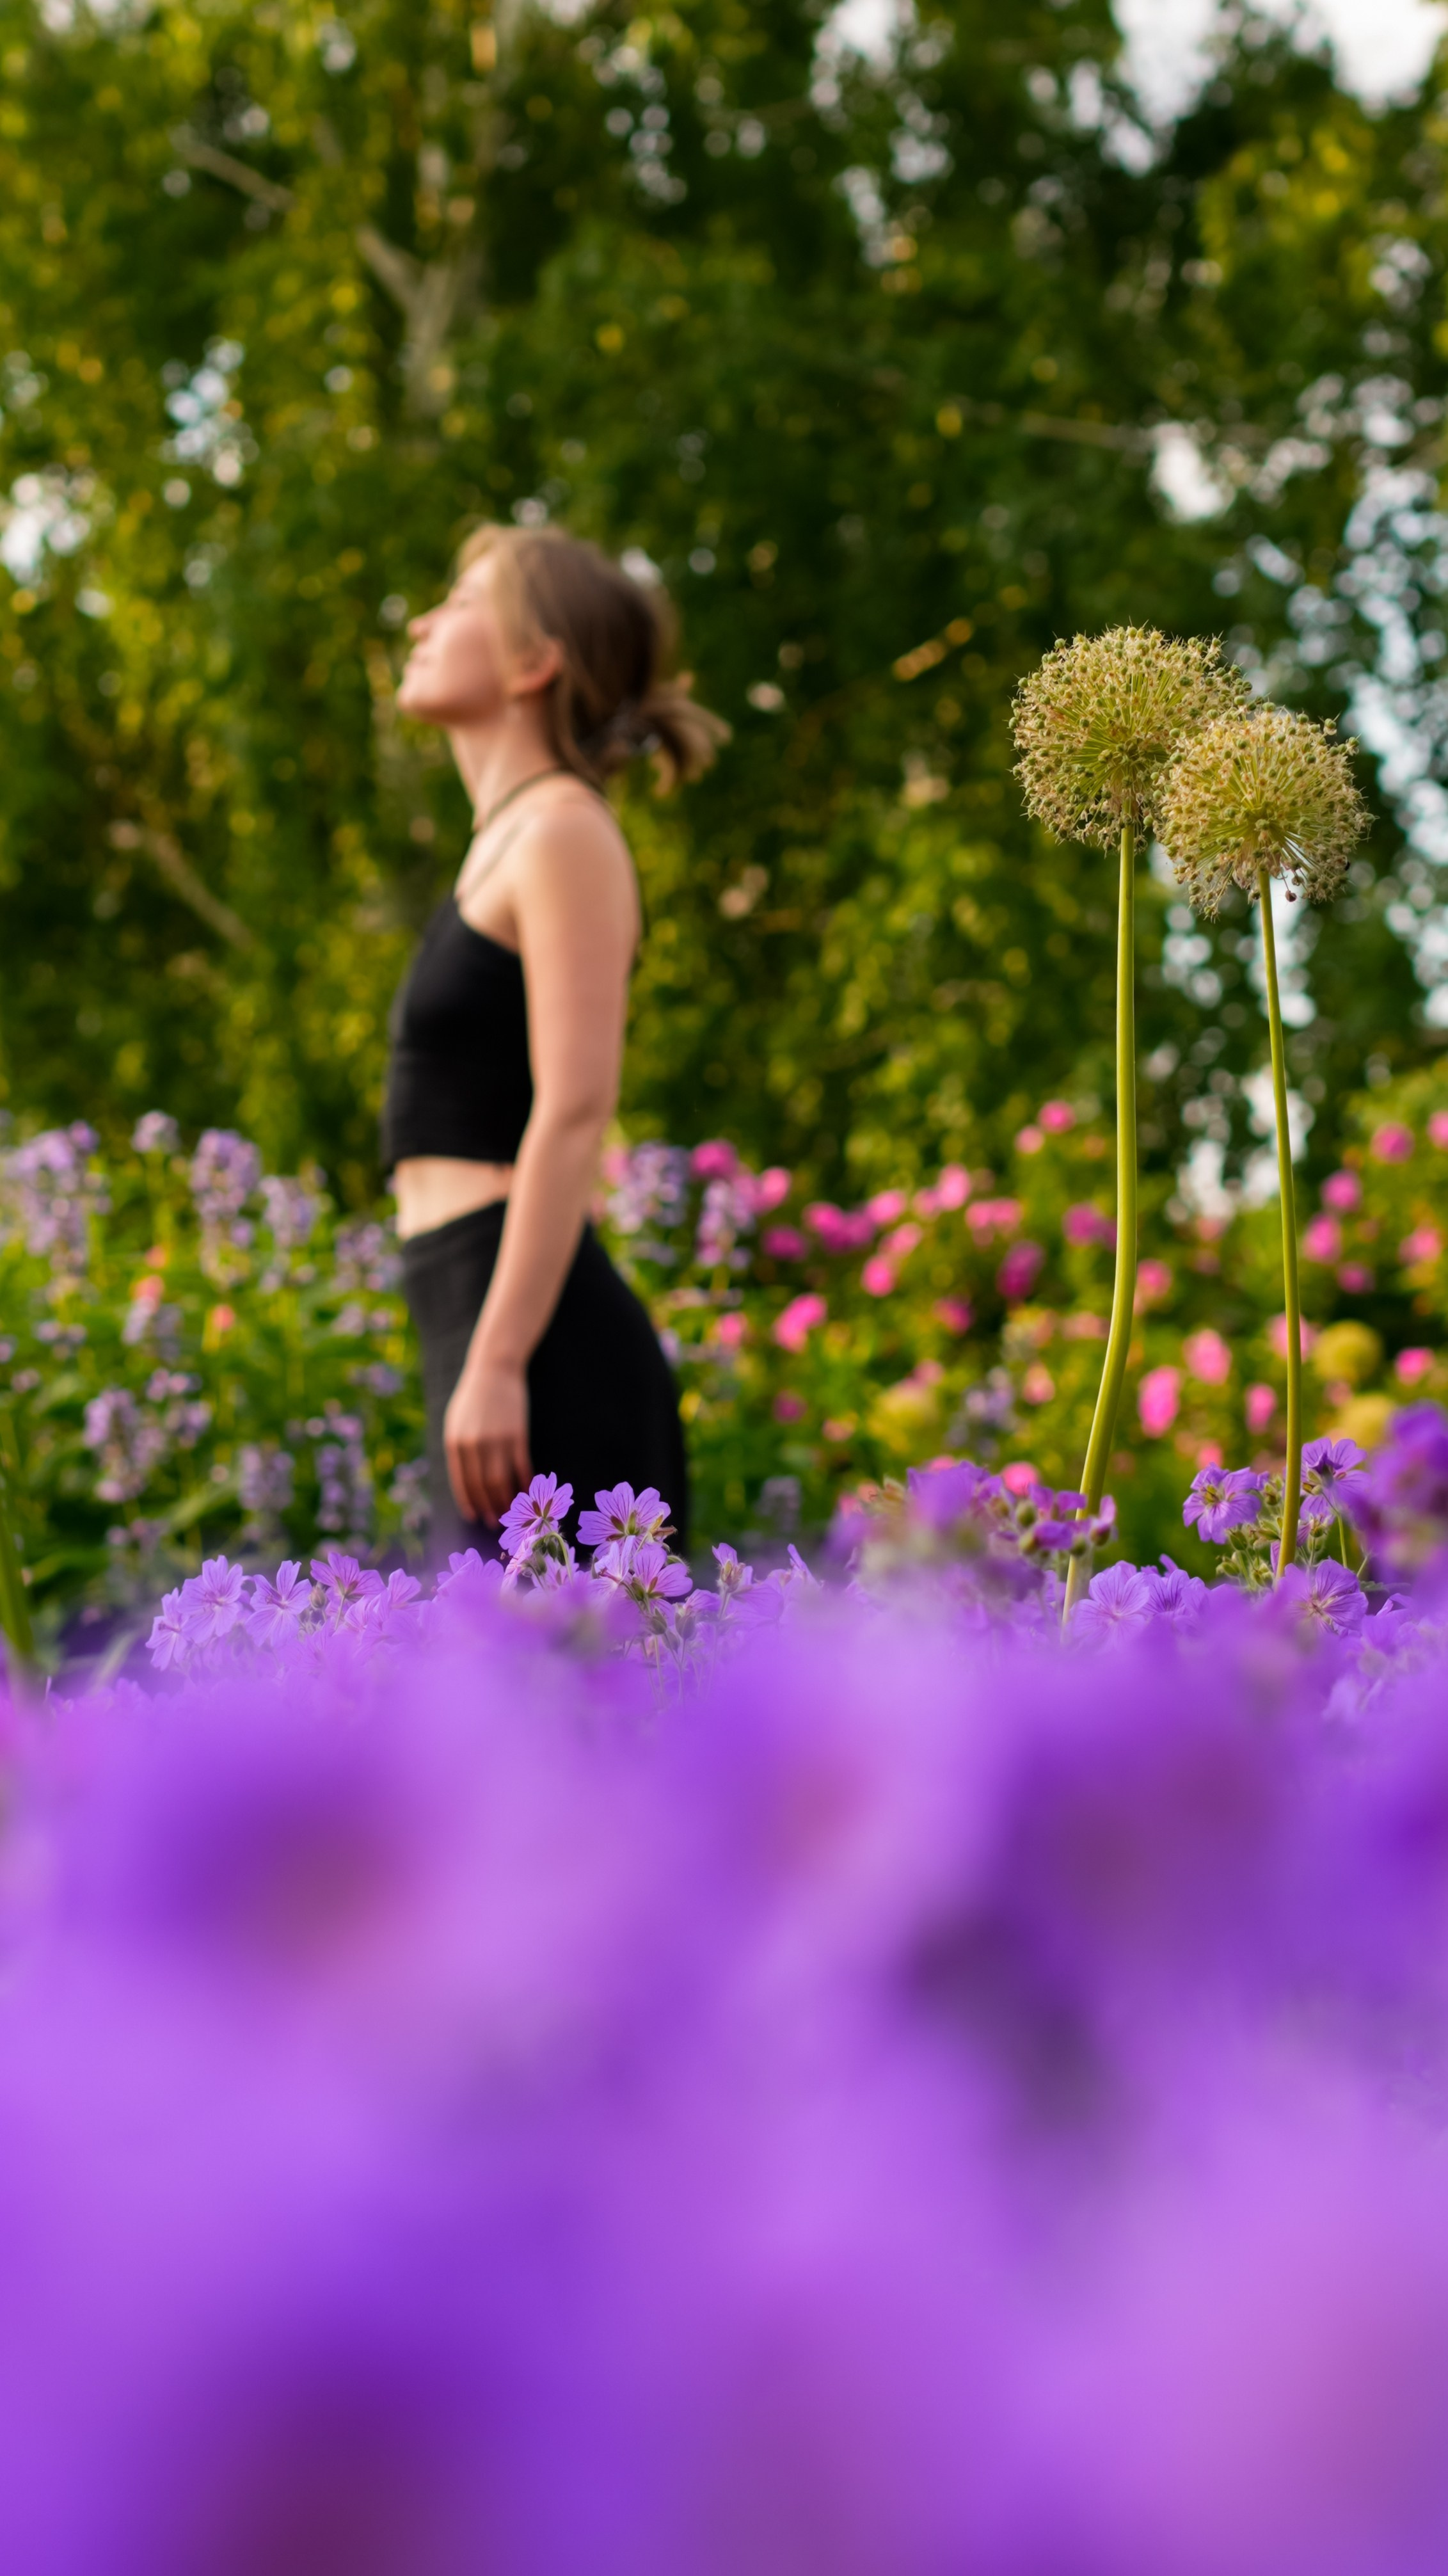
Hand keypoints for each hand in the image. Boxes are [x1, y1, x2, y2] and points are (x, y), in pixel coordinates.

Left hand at [443, 1357, 531, 1527]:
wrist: (494, 1369)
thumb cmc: (474, 1397)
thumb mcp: (455, 1422)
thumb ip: (458, 1449)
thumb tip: (465, 1480)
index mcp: (456, 1443)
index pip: (462, 1483)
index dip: (470, 1503)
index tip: (475, 1517)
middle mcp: (474, 1445)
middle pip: (482, 1487)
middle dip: (489, 1508)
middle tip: (495, 1522)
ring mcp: (496, 1441)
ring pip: (502, 1482)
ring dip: (506, 1502)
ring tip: (511, 1513)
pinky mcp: (517, 1436)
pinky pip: (521, 1468)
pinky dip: (524, 1483)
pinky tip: (527, 1491)